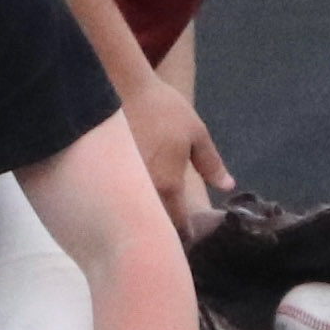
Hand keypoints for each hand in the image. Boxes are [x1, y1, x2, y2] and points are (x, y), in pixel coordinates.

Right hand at [122, 75, 232, 232]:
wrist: (121, 89)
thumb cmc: (163, 110)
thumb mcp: (196, 133)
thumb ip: (211, 163)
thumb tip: (227, 186)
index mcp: (168, 185)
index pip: (177, 223)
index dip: (184, 234)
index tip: (188, 240)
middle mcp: (143, 192)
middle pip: (153, 225)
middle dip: (162, 233)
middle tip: (169, 236)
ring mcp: (119, 187)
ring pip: (134, 214)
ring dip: (143, 219)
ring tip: (148, 222)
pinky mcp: (103, 178)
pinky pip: (118, 199)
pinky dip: (125, 204)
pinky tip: (127, 201)